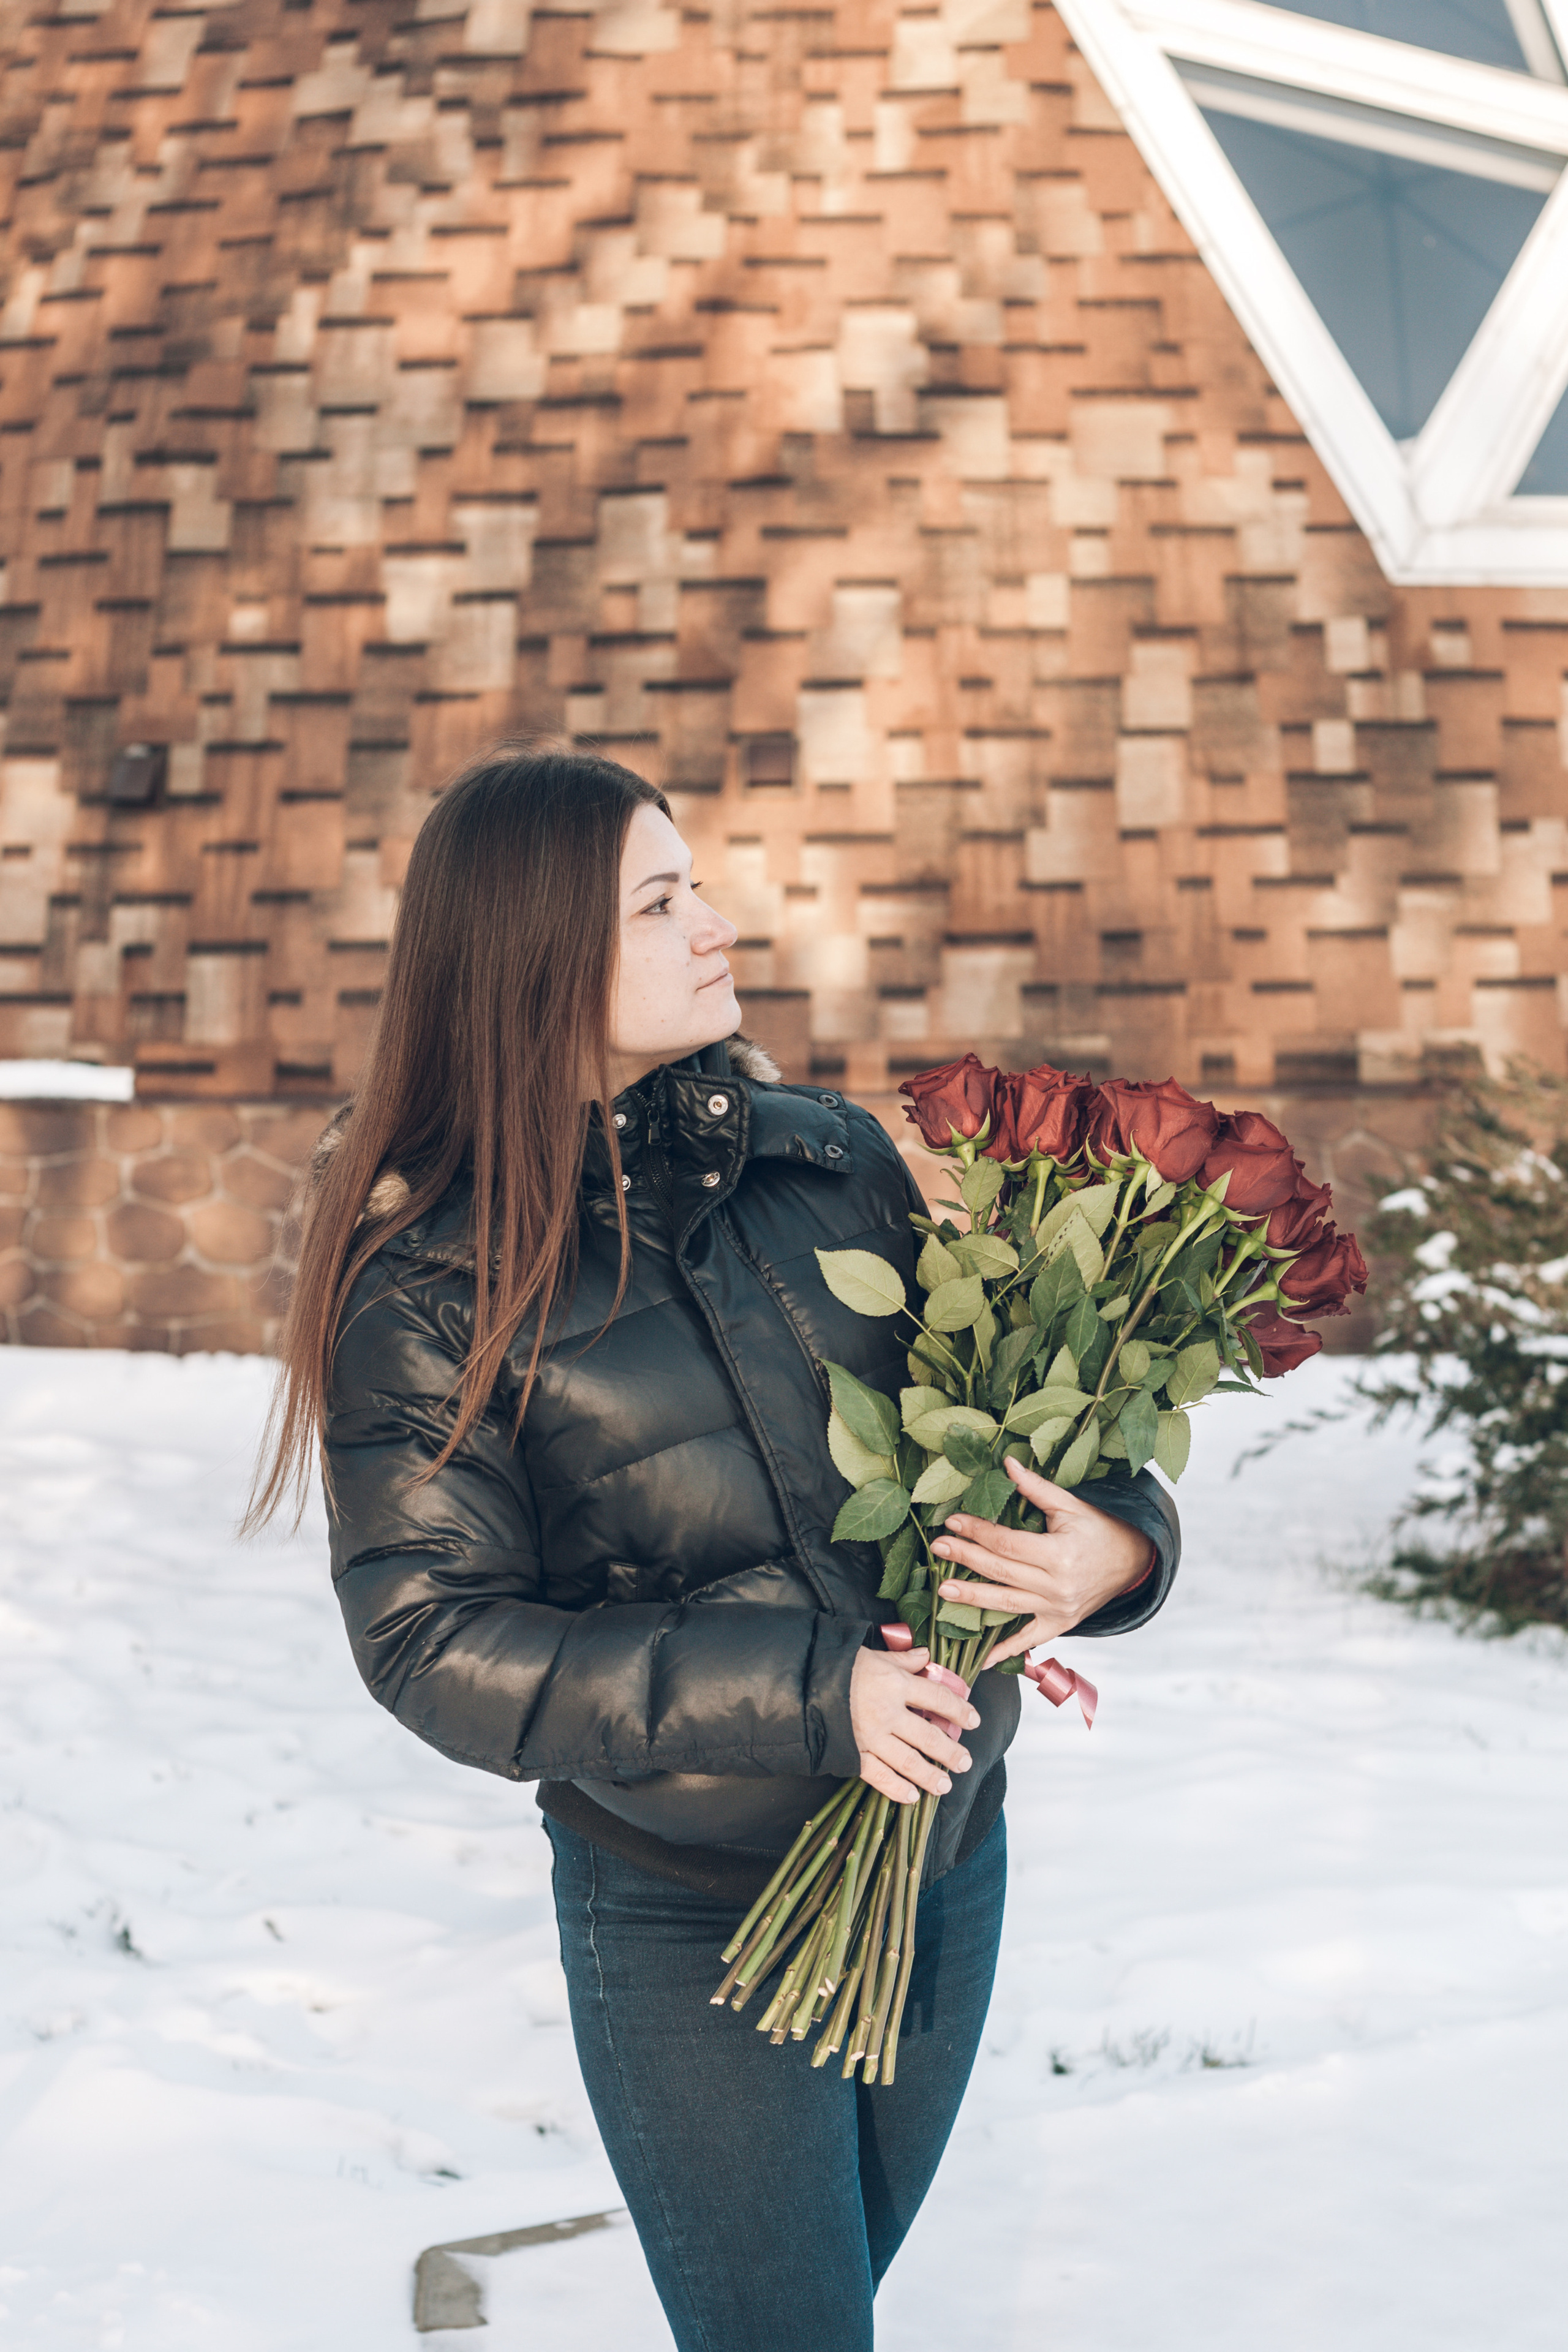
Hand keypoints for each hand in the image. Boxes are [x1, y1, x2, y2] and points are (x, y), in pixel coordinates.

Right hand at [850, 1645, 981, 1805]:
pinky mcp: (853, 1754)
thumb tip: (926, 1656)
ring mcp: (871, 1737)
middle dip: (951, 1752)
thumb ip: (903, 1659)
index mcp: (896, 1684)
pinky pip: (879, 1777)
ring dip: (931, 1776)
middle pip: (929, 1736)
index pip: (938, 1699)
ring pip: (909, 1762)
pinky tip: (912, 1796)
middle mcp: (888, 1713)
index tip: (973, 1721)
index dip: (960, 1710)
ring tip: (945, 1785)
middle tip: (965, 1762)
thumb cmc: (839, 1666)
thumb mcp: (874, 1655)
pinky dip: (897, 1790)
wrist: (801, 1682)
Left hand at [931, 1454, 1152, 1667]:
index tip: (953, 1521)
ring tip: (944, 1589)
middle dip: (967, 1559)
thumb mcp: (1070, 1505)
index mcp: (1060, 1554)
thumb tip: (1007, 1463)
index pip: (1008, 1544)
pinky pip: (1028, 1640)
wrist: (1132, 1561)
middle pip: (1002, 1573)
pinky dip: (1004, 1650)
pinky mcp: (1060, 1625)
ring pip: (1007, 1605)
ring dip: (973, 1598)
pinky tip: (980, 1658)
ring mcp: (1058, 1610)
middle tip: (938, 1548)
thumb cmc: (1099, 1530)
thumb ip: (1035, 1488)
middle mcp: (1058, 1586)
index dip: (978, 1531)